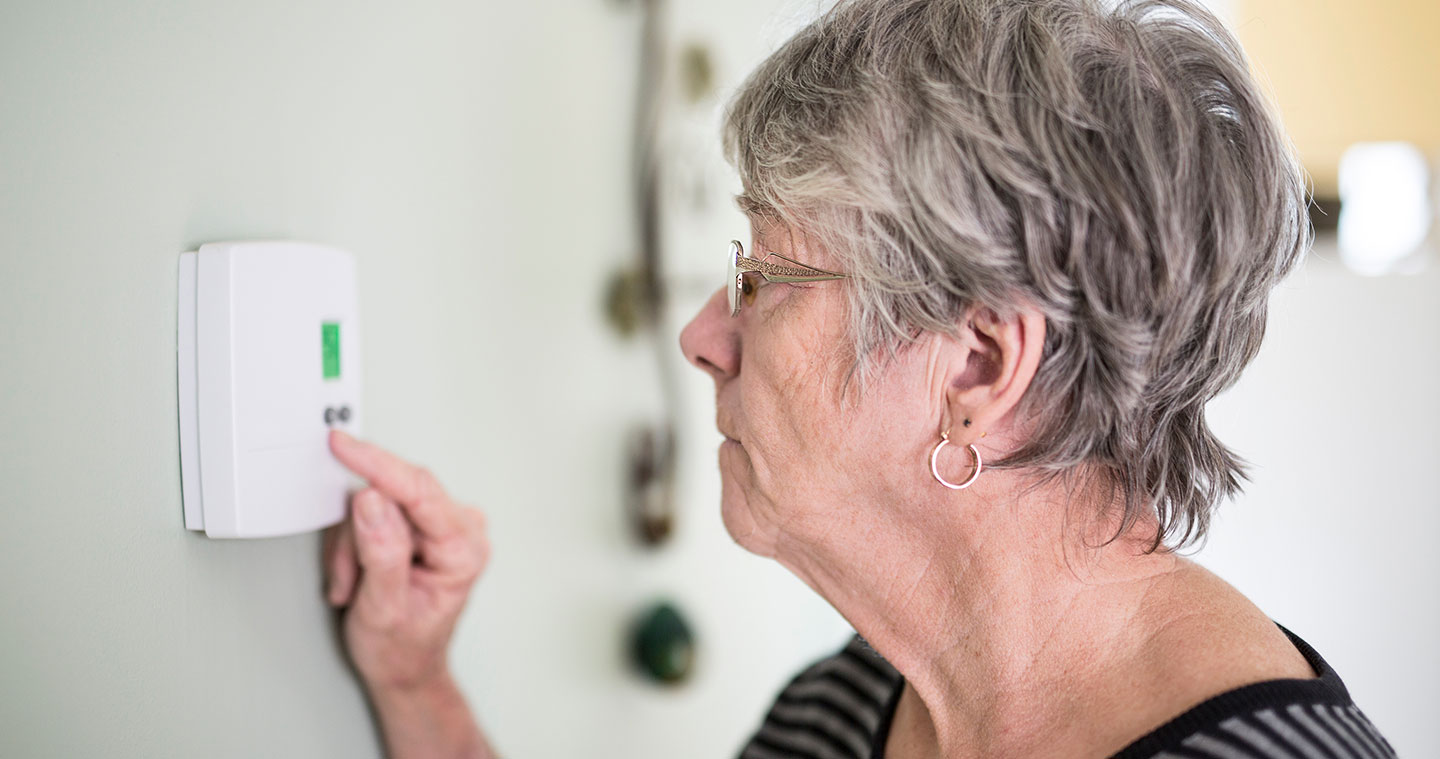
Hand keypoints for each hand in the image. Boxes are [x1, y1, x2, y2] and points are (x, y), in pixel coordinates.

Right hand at [323, 430, 490, 692]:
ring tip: (357, 585)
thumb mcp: (383, 609)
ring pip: (375, 504)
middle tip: (352, 579)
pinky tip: (360, 575)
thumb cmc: (402, 648)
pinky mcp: (420, 522)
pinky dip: (355, 544)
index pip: (419, 490)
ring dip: (353, 546)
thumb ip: (380, 552)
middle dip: (358, 538)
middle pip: (392, 495)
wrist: (404, 668)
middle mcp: (461, 528)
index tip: (342, 444)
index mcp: (465, 549)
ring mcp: (442, 523)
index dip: (377, 464)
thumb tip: (371, 499)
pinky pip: (373, 512)